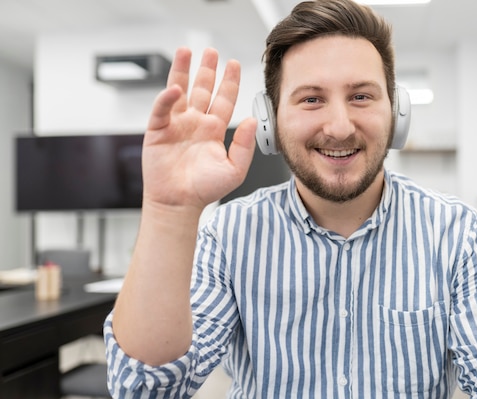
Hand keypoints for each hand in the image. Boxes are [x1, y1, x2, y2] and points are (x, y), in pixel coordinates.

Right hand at [141, 47, 255, 209]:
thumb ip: (244, 145)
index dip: (229, 81)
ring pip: (180, 91)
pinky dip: (167, 97)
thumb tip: (252, 121)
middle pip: (202, 89)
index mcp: (214, 129)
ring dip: (182, 71)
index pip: (224, 99)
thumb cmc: (205, 189)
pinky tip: (174, 88)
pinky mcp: (158, 130)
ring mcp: (176, 124)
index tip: (233, 64)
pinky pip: (162, 109)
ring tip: (186, 52)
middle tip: (211, 51)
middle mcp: (195, 123)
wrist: (179, 203)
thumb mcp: (234, 169)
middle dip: (207, 69)